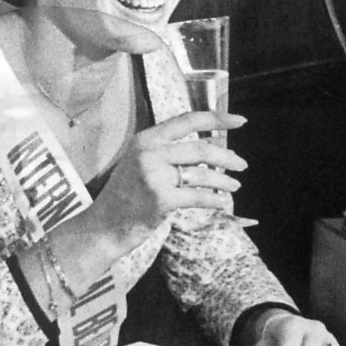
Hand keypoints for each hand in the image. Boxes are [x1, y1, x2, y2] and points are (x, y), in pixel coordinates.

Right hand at [88, 110, 247, 236]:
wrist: (103, 226)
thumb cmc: (126, 195)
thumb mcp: (140, 162)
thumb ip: (168, 151)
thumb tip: (210, 146)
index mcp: (145, 139)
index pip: (187, 120)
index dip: (217, 119)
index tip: (240, 120)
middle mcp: (149, 153)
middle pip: (200, 149)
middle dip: (226, 157)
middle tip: (242, 164)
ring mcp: (154, 176)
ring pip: (202, 174)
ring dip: (223, 180)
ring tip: (235, 186)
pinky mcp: (160, 200)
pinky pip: (197, 197)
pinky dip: (214, 200)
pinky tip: (223, 203)